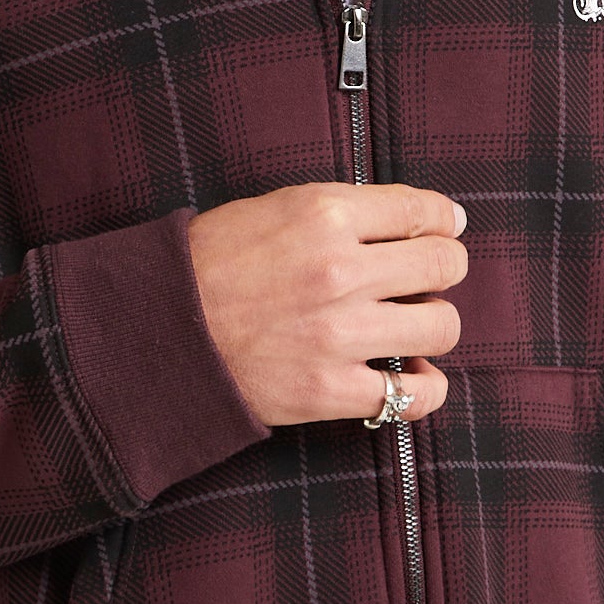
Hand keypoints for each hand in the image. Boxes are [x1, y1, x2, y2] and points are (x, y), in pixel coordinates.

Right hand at [186, 181, 466, 427]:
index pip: (422, 210)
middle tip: (424, 279)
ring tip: (409, 326)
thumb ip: (344, 209)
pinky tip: (410, 377)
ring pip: (441, 327)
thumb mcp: (275, 207)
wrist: (159, 329)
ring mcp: (338, 333)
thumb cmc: (213, 262)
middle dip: (443, 269)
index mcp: (325, 215)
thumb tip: (422, 216)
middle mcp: (339, 270)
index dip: (442, 220)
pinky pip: (414, 396)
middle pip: (444, 265)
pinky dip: (423, 388)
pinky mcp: (329, 389)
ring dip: (433, 326)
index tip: (444, 229)